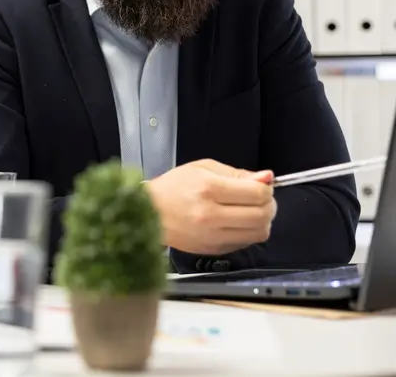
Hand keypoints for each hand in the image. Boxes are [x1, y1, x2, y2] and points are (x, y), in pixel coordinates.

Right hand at [144, 159, 276, 254]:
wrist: (148, 213)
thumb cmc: (173, 186)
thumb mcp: (202, 168)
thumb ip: (236, 174)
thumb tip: (267, 178)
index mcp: (209, 189)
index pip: (257, 194)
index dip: (266, 189)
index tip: (260, 186)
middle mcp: (212, 215)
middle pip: (263, 215)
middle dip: (269, 205)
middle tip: (260, 199)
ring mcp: (213, 236)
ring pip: (259, 233)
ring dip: (263, 221)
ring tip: (251, 212)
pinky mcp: (213, 250)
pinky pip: (245, 243)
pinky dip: (249, 232)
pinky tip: (237, 223)